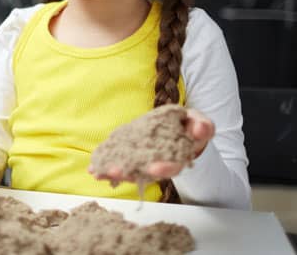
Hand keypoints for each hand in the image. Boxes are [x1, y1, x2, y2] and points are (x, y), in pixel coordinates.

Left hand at [89, 108, 214, 182]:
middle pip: (144, 172)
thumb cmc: (189, 126)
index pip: (172, 166)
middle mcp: (158, 164)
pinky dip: (106, 166)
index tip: (155, 168)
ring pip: (128, 170)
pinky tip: (93, 168)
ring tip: (98, 172)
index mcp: (177, 158)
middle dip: (130, 173)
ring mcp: (143, 162)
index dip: (164, 168)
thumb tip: (201, 129)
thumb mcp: (199, 123)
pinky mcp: (131, 156)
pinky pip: (118, 162)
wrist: (178, 128)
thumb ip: (203, 126)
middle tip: (116, 172)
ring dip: (113, 172)